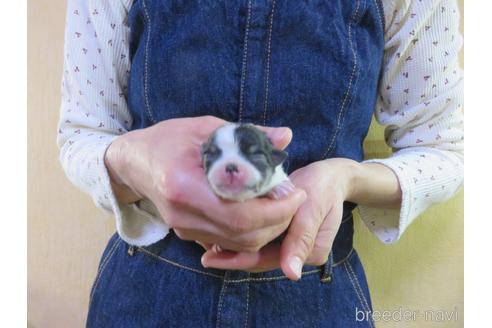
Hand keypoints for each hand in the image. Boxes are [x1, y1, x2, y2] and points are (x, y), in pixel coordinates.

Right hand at [104, 116, 306, 251]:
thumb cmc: (169, 139)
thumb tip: (286, 136)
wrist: (135, 162)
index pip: (239, 214)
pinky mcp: (187, 234)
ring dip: (268, 228)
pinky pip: (228, 242)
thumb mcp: (207, 128)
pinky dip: (251, 231)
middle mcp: (183, 214)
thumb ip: (248, 135)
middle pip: (242, 235)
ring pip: (238, 244)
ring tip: (282, 203)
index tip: (296, 193)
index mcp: (184, 185)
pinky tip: (260, 211)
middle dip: (278, 220)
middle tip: (294, 198)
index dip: (275, 209)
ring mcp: (184, 228)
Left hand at [201, 158, 359, 279]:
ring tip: (205, 242)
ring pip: (256, 250)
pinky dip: (240, 235)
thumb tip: (292, 274)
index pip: (267, 260)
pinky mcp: (283, 233)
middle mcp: (297, 253)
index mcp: (308, 252)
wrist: (333, 176)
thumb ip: (302, 238)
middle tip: (202, 251)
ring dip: (233, 246)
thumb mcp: (312, 207)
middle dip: (230, 255)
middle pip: (258, 258)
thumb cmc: (323, 186)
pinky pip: (259, 239)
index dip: (238, 259)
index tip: (210, 258)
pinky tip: (220, 230)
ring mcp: (289, 244)